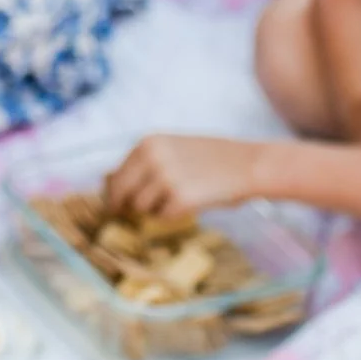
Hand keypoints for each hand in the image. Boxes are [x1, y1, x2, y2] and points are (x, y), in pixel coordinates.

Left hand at [105, 134, 261, 218]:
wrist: (248, 165)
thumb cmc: (213, 159)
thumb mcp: (173, 148)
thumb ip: (146, 162)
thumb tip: (112, 183)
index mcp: (148, 142)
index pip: (117, 174)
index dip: (114, 193)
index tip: (114, 205)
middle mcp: (152, 157)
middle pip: (122, 193)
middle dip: (123, 206)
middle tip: (124, 216)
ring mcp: (165, 178)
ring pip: (142, 208)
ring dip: (155, 209)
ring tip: (178, 199)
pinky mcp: (180, 198)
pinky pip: (163, 217)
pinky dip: (173, 216)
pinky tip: (191, 204)